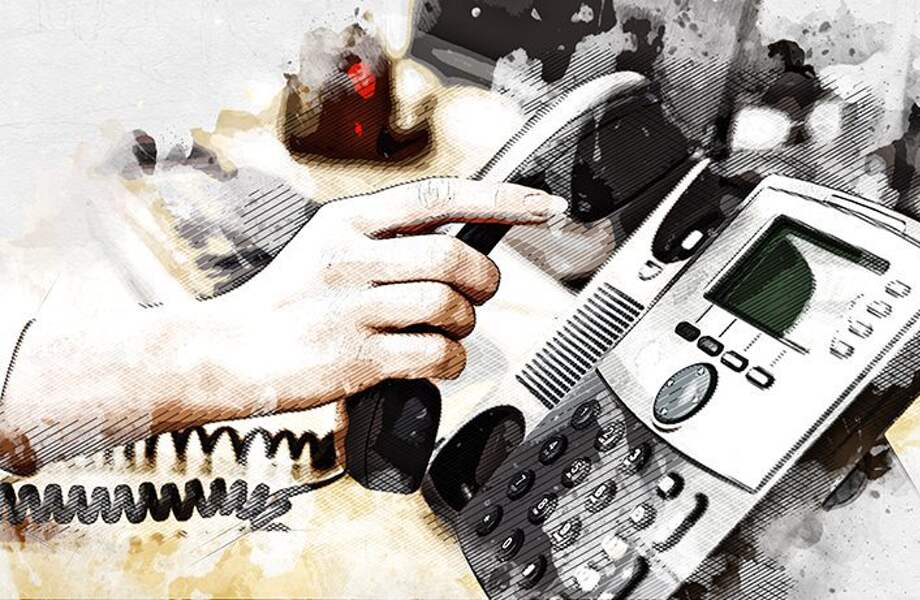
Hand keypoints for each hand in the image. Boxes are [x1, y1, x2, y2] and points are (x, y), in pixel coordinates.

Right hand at [209, 177, 566, 414]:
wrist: (224, 353)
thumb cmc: (287, 302)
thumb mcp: (327, 246)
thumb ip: (386, 237)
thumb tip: (461, 237)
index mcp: (347, 221)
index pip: (439, 197)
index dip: (502, 200)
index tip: (545, 205)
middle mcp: (350, 257)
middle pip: (453, 256)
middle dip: (483, 279)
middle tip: (477, 294)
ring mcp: (351, 308)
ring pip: (449, 305)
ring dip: (465, 323)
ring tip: (446, 331)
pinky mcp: (355, 358)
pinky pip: (435, 354)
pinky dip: (451, 361)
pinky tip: (436, 361)